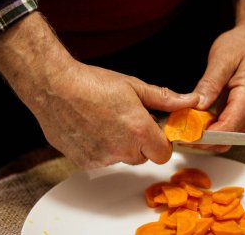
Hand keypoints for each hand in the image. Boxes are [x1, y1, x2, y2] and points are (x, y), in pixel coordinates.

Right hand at [0, 12, 199, 167]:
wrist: (54, 87)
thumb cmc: (92, 84)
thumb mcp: (134, 87)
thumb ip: (165, 99)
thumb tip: (190, 101)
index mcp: (139, 131)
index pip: (164, 154)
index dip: (161, 142)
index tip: (153, 129)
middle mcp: (122, 150)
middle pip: (143, 157)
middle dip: (140, 142)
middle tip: (127, 120)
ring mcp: (102, 158)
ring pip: (121, 158)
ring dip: (120, 145)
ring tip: (106, 121)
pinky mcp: (84, 161)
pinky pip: (102, 160)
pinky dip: (101, 148)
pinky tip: (92, 128)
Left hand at [192, 0, 244, 151]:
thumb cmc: (243, 44)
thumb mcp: (222, 60)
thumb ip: (210, 84)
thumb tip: (197, 106)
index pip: (227, 129)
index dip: (205, 137)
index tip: (184, 136)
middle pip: (226, 138)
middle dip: (203, 141)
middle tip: (179, 134)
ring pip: (225, 135)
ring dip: (204, 135)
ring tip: (182, 128)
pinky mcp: (238, 107)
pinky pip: (223, 124)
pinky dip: (208, 126)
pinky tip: (192, 119)